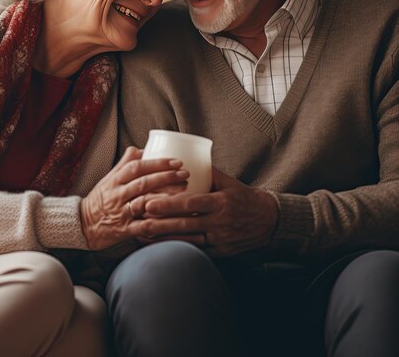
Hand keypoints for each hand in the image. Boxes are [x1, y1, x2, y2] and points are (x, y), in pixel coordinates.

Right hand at [80, 146, 188, 250]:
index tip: (176, 161)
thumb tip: (142, 149)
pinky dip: (160, 223)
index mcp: (115, 180)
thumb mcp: (108, 179)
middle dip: (166, 177)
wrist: (82, 225)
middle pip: (143, 182)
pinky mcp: (125, 230)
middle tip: (185, 174)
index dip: (157, 163)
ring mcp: (121, 212)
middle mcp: (118, 194)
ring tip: (185, 192)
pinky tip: (175, 220)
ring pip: (145, 202)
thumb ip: (124, 164)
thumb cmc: (99, 200)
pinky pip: (145, 226)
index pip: (137, 167)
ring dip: (166, 197)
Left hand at [138, 168, 278, 256]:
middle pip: (185, 224)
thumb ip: (207, 172)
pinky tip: (160, 246)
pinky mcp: (220, 252)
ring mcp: (220, 240)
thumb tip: (185, 156)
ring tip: (143, 233)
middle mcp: (219, 223)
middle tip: (139, 219)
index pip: (190, 204)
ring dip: (164, 238)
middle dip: (160, 223)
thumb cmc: (244, 198)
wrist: (269, 221)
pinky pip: (195, 251)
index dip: (168, 205)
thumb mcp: (229, 182)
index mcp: (220, 203)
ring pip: (187, 240)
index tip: (149, 203)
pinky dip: (177, 248)